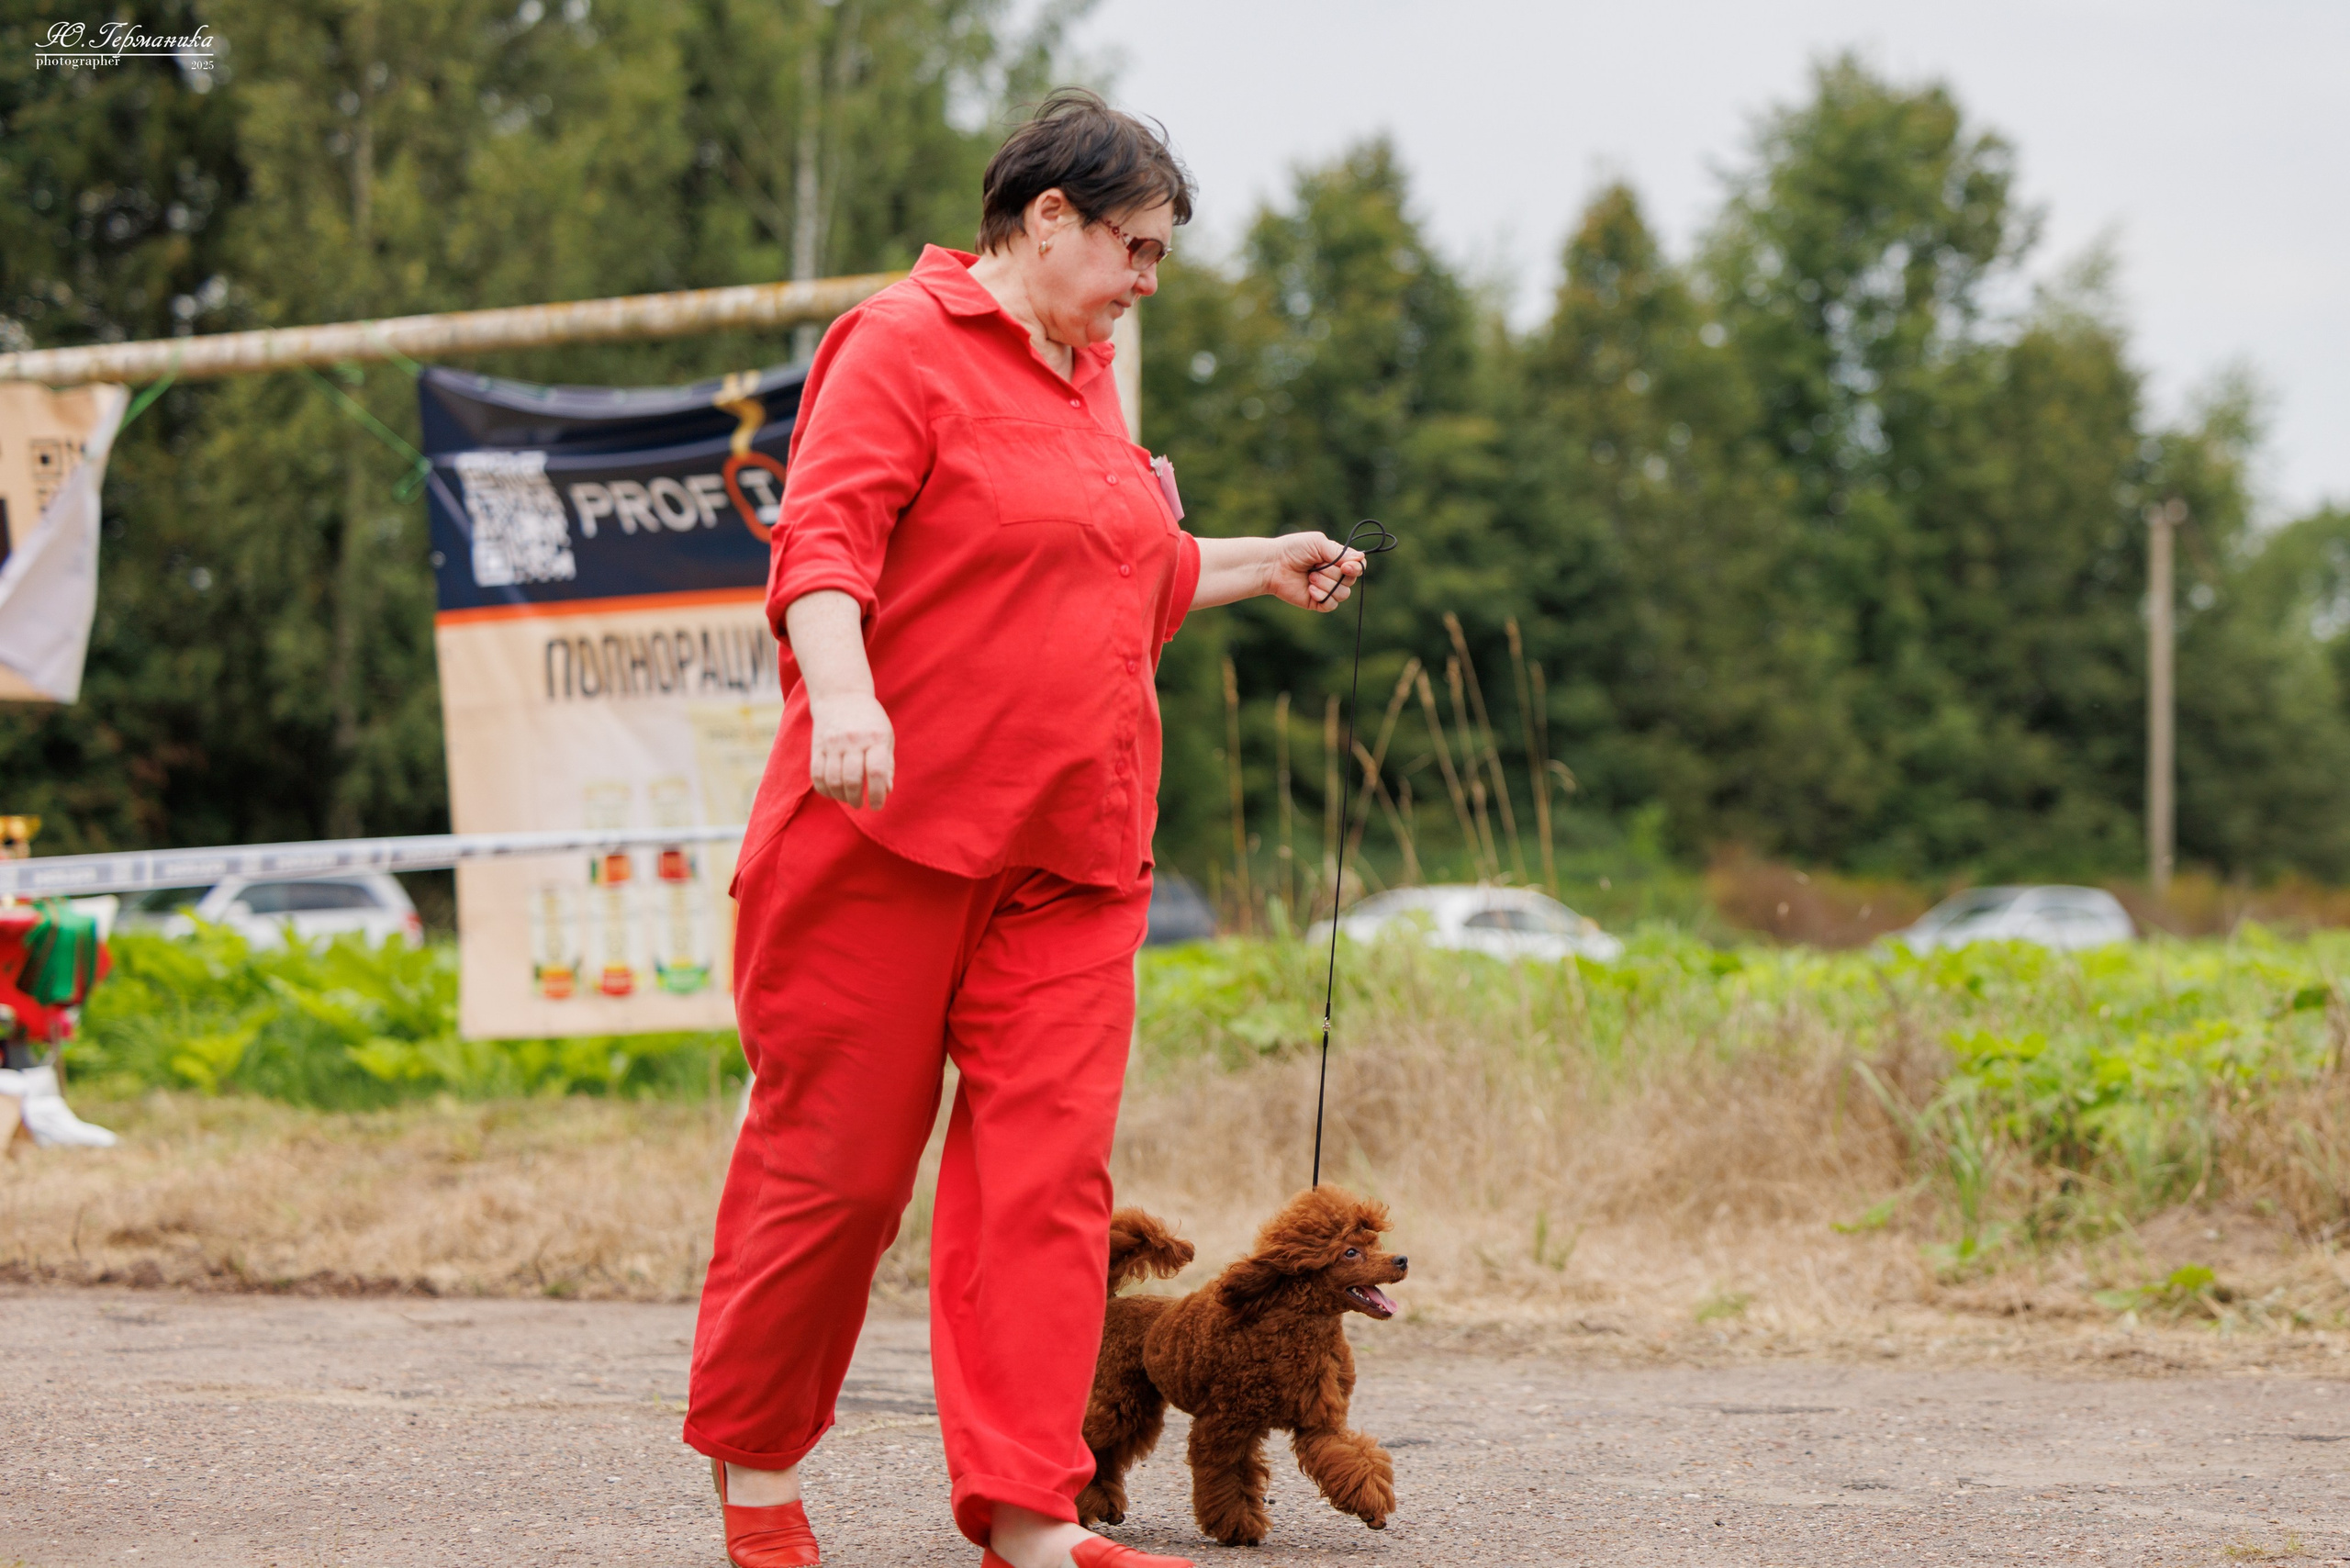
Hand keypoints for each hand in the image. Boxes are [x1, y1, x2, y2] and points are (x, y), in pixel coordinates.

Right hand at [808, 691, 894, 808]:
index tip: (877, 806)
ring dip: (841, 797)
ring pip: (833, 780)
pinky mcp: (817, 746)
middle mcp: (853, 740)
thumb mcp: (886, 737)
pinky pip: (817, 775)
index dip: (877, 794)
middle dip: (857, 799)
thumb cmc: (869, 720)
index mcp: (875, 738)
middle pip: (852, 779)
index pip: (876, 771)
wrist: (841, 695)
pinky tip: (833, 792)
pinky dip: (825, 789)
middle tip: (860, 804)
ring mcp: (833, 743)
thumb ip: (887, 764)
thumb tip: (887, 790)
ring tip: (848, 799)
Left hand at [1265, 531, 1364, 611]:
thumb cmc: (1293, 550)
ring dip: (1326, 584)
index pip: (1358, 566)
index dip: (1356, 568)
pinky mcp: (1318, 602)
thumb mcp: (1318, 544)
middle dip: (1333, 573)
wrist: (1273, 565)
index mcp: (1337, 559)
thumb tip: (1361, 559)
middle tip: (1315, 566)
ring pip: (1343, 594)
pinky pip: (1331, 604)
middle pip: (1351, 580)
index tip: (1346, 566)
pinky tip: (1309, 589)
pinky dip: (1321, 596)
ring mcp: (1327, 589)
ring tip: (1310, 576)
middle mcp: (1335, 574)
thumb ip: (1339, 552)